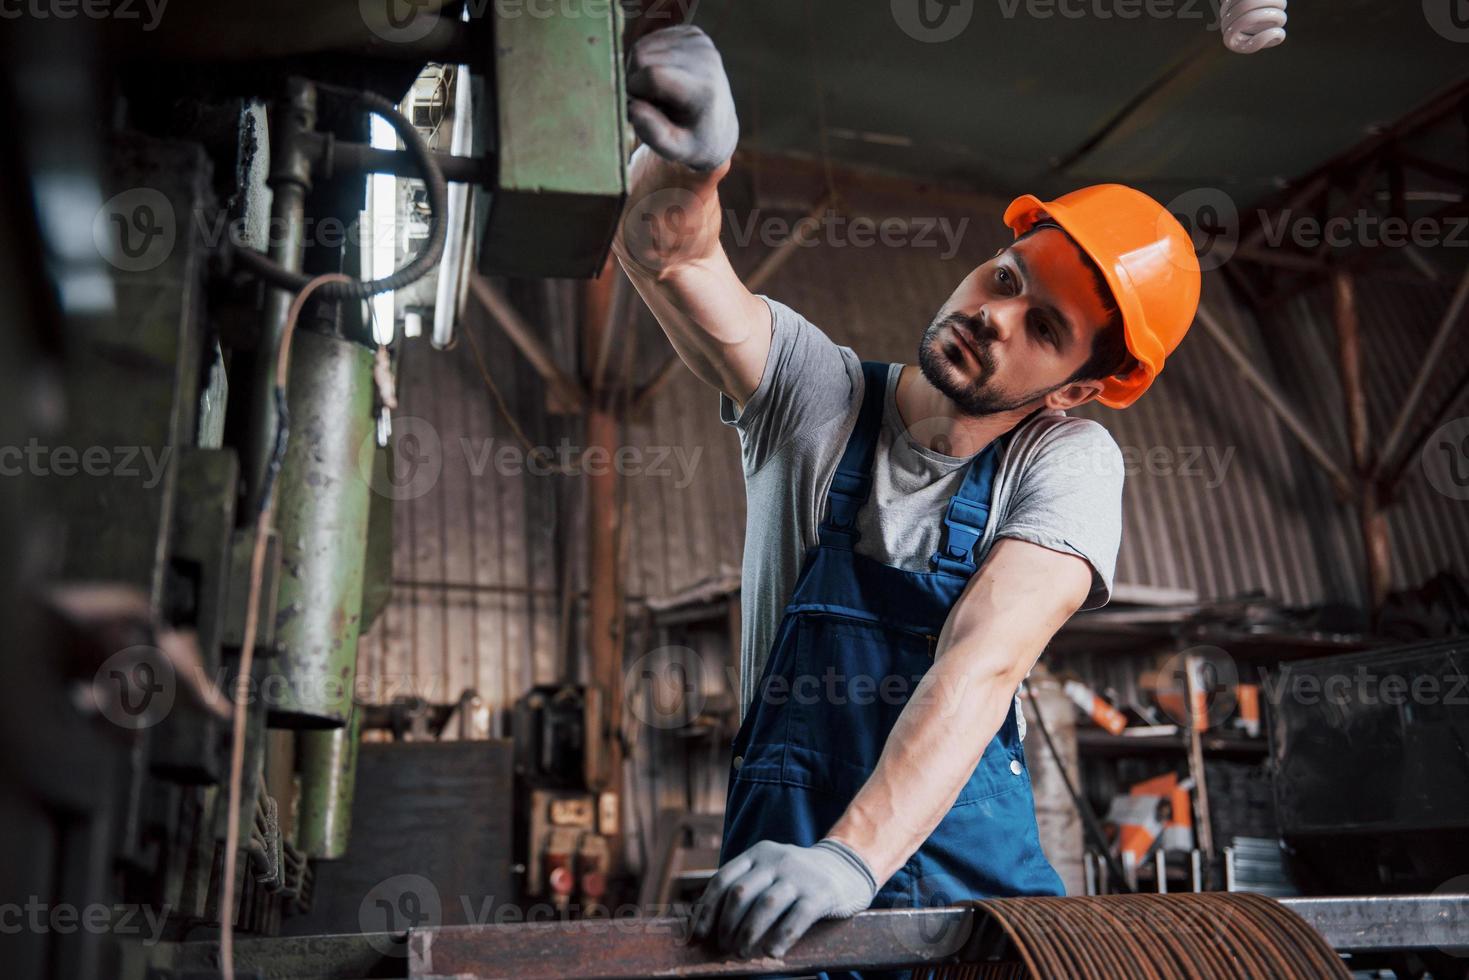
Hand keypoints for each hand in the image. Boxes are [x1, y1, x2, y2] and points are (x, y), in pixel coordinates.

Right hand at [627, 25, 738, 171]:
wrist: (718, 126)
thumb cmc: (692, 141)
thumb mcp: (675, 150)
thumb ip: (654, 134)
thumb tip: (631, 108)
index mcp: (704, 89)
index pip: (652, 75)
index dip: (635, 91)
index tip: (639, 109)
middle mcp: (706, 59)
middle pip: (642, 57)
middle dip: (636, 82)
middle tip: (651, 104)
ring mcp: (700, 42)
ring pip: (641, 46)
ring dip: (639, 72)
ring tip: (658, 93)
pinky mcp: (692, 33)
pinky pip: (649, 40)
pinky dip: (647, 61)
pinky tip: (662, 77)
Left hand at [689, 839, 877, 958]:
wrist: (848, 866)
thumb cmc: (798, 877)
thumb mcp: (770, 870)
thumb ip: (745, 887)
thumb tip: (704, 923)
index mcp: (758, 853)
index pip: (722, 879)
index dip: (706, 911)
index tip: (697, 936)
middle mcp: (776, 860)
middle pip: (740, 893)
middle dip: (726, 926)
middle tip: (724, 948)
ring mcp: (800, 875)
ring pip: (765, 906)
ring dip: (748, 934)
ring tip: (742, 954)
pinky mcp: (821, 893)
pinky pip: (796, 918)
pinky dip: (780, 938)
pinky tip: (772, 953)